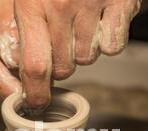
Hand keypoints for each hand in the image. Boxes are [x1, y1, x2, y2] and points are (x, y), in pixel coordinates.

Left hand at [15, 0, 140, 107]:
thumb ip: (26, 31)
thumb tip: (28, 76)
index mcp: (31, 4)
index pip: (34, 66)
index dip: (35, 92)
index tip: (36, 104)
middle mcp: (61, 7)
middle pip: (62, 69)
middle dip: (60, 64)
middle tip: (61, 40)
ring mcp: (93, 6)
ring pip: (87, 59)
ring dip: (83, 50)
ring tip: (81, 22)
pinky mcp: (121, 5)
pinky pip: (113, 47)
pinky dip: (108, 40)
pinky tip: (102, 20)